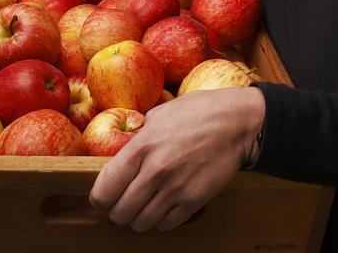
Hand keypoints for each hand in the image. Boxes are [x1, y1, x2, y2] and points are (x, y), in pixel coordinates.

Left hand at [89, 86, 264, 231]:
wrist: (237, 122)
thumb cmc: (198, 112)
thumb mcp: (159, 114)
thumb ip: (136, 137)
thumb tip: (119, 151)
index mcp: (140, 148)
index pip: (103, 192)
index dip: (100, 199)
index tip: (106, 197)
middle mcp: (155, 172)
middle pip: (119, 213)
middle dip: (118, 211)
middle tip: (125, 203)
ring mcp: (175, 189)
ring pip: (140, 223)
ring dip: (139, 218)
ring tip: (145, 206)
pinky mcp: (194, 200)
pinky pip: (165, 224)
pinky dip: (161, 220)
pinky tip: (165, 206)